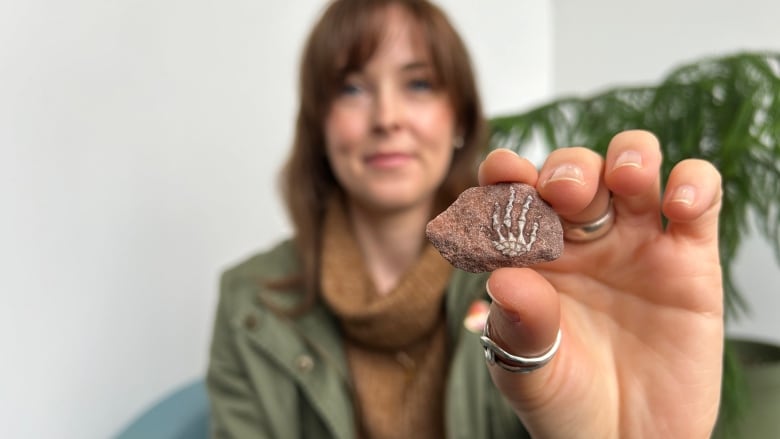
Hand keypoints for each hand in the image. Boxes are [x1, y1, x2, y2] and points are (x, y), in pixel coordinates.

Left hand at [477, 130, 723, 437]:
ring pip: (634, 167)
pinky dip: (694, 185)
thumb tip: (504, 279)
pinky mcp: (689, 259)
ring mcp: (635, 244)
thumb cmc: (567, 405)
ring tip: (623, 179)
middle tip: (561, 193)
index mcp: (531, 255)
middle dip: (567, 169)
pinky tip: (679, 206)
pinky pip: (698, 200)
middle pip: (573, 171)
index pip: (512, 195)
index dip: (507, 174)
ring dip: (628, 156)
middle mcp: (580, 240)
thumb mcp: (529, 374)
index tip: (503, 174)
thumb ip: (518, 328)